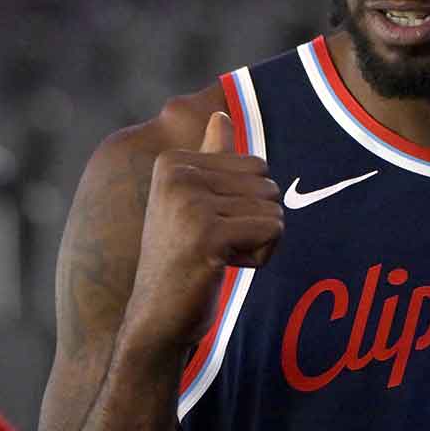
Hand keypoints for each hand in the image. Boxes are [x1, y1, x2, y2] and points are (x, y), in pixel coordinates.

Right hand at [123, 112, 282, 354]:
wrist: (156, 317)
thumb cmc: (180, 260)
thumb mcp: (190, 201)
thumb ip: (208, 157)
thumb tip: (220, 113)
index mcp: (173, 161)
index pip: (255, 165)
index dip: (245, 203)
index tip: (209, 227)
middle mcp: (177, 174)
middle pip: (268, 184)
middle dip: (255, 221)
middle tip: (215, 246)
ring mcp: (190, 203)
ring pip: (273, 209)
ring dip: (258, 241)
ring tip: (217, 257)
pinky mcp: (207, 234)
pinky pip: (272, 230)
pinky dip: (260, 256)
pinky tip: (223, 268)